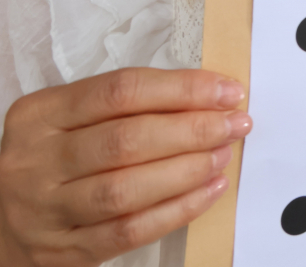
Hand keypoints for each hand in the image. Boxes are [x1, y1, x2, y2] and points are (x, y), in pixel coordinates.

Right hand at [0, 68, 250, 266]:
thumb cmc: (51, 159)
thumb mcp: (68, 119)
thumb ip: (126, 106)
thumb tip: (207, 95)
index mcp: (40, 115)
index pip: (121, 91)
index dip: (182, 89)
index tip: (226, 91)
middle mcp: (36, 161)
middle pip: (126, 140)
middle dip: (193, 129)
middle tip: (235, 124)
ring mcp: (46, 209)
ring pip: (126, 189)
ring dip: (187, 170)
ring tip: (224, 155)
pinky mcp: (62, 251)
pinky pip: (128, 231)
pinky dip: (177, 210)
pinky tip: (209, 190)